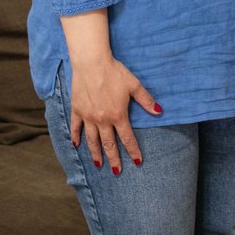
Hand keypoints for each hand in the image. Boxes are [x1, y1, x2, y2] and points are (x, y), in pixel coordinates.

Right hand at [69, 53, 160, 172]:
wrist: (91, 63)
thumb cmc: (115, 72)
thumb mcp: (134, 85)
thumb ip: (146, 100)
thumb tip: (159, 112)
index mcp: (118, 115)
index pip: (127, 138)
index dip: (133, 151)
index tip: (137, 162)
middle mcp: (102, 120)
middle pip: (109, 144)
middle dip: (114, 159)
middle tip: (116, 171)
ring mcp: (88, 116)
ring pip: (92, 140)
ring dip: (95, 153)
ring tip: (98, 164)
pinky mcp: (77, 110)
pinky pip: (76, 127)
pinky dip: (76, 137)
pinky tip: (76, 145)